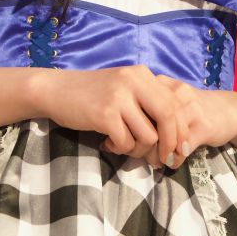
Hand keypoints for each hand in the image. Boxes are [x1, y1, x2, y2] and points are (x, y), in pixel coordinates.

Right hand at [36, 65, 191, 166]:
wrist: (55, 90)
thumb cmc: (93, 94)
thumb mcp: (124, 88)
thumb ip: (148, 102)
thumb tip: (175, 136)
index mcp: (142, 74)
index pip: (175, 104)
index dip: (181, 131)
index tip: (179, 150)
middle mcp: (133, 81)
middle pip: (169, 118)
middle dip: (169, 145)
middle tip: (162, 161)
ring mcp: (119, 97)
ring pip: (148, 136)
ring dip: (138, 149)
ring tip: (123, 144)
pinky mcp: (104, 114)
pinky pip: (126, 142)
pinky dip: (120, 148)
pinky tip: (108, 142)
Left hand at [106, 75, 236, 168]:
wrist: (230, 110)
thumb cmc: (191, 111)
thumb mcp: (164, 107)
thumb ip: (141, 119)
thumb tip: (108, 144)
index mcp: (160, 85)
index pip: (132, 109)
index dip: (123, 131)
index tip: (119, 146)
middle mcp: (173, 93)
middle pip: (144, 124)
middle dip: (138, 147)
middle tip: (139, 158)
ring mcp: (189, 108)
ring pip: (161, 137)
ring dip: (155, 156)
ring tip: (156, 163)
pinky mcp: (204, 125)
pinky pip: (181, 147)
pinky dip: (174, 160)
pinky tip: (172, 163)